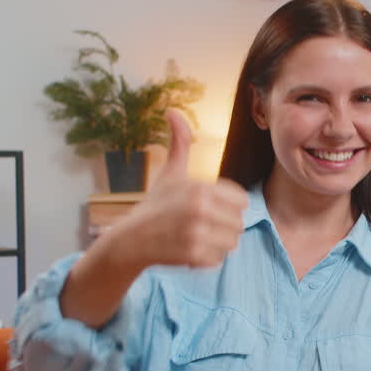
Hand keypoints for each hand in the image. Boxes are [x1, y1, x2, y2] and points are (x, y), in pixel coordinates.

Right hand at [108, 109, 248, 269]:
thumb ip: (179, 143)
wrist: (129, 240)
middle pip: (239, 223)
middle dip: (223, 227)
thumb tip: (172, 110)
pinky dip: (207, 259)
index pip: (242, 200)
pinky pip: (218, 260)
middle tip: (200, 226)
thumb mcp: (170, 173)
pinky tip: (190, 251)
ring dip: (217, 244)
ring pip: (232, 243)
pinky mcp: (192, 256)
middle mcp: (199, 209)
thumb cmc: (154, 206)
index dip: (227, 206)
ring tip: (197, 238)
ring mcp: (196, 233)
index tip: (208, 209)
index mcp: (199, 187)